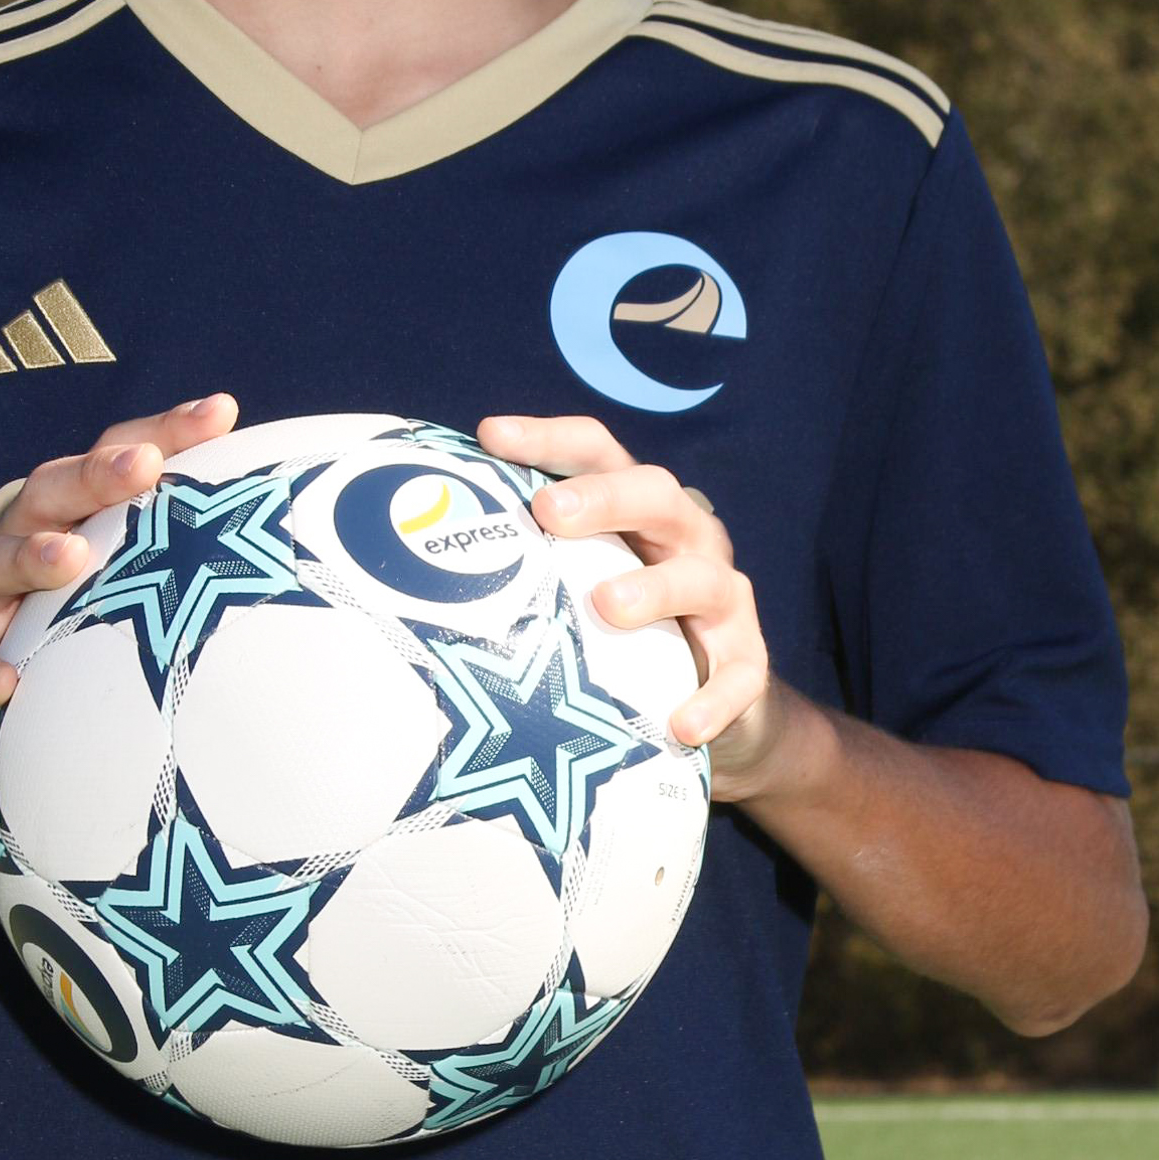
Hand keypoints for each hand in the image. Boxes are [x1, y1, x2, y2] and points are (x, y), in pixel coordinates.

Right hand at [0, 392, 239, 827]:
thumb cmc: (78, 664)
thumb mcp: (132, 614)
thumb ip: (193, 581)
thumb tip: (305, 568)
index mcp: (73, 521)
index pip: (119, 459)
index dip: (165, 431)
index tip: (222, 411)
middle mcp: (21, 546)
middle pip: (51, 491)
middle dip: (96, 473)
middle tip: (144, 465)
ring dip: (32, 555)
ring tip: (71, 558)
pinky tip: (6, 682)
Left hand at [476, 411, 793, 801]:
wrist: (712, 702)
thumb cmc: (619, 629)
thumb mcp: (573, 581)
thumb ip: (522, 558)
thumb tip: (411, 544)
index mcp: (635, 509)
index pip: (598, 452)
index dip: (548, 440)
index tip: (490, 437)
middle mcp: (684, 539)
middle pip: (655, 495)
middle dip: (603, 497)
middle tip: (548, 511)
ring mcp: (722, 599)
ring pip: (700, 578)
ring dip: (654, 589)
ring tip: (605, 605)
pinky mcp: (747, 662)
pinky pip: (740, 676)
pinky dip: (713, 698)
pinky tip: (678, 722)